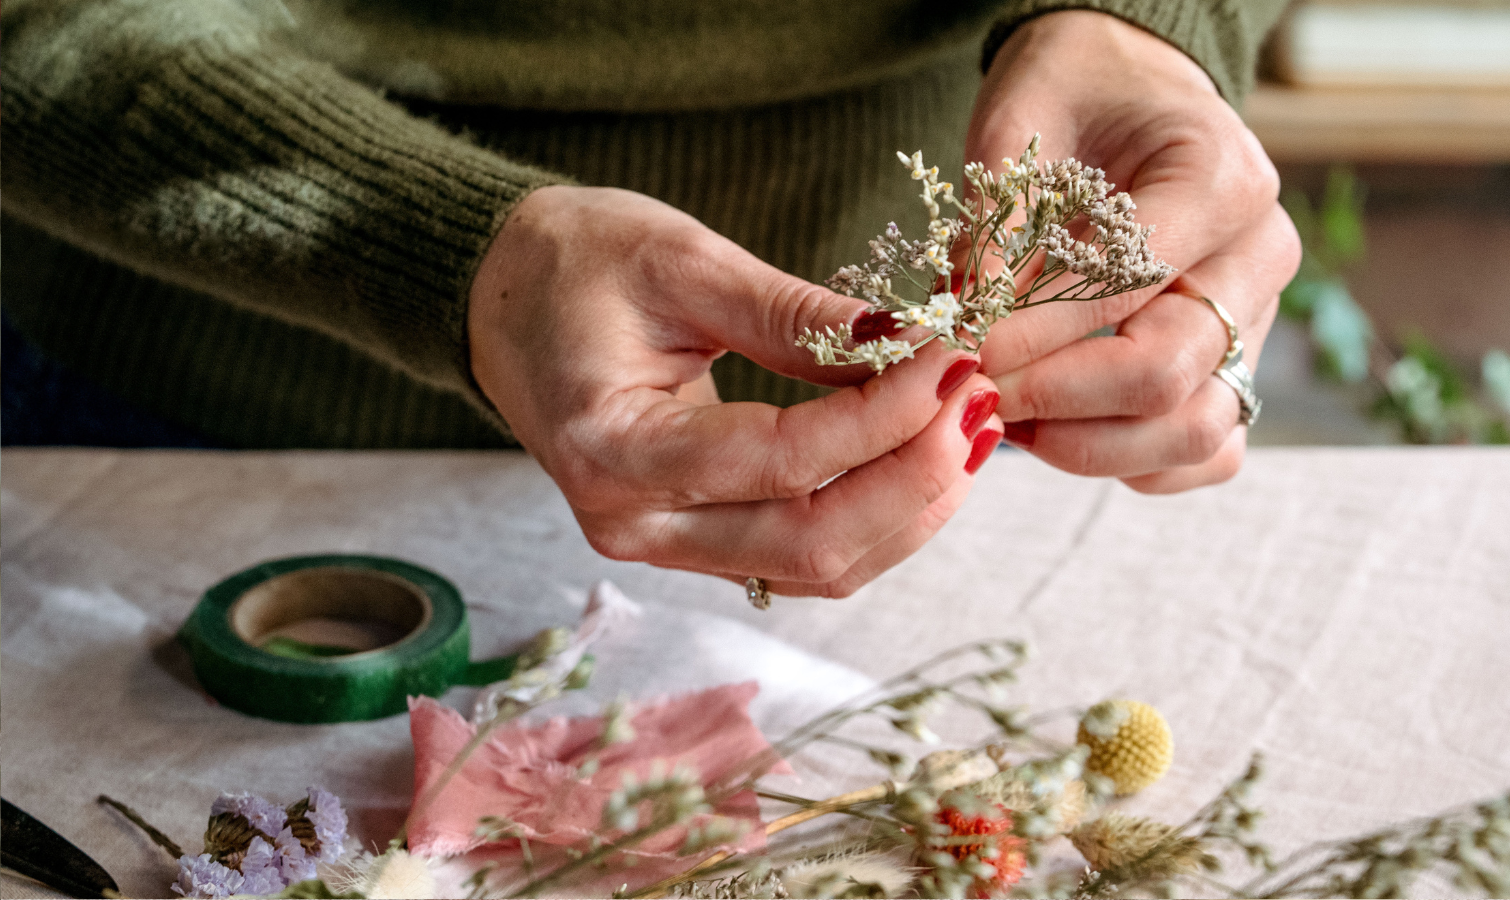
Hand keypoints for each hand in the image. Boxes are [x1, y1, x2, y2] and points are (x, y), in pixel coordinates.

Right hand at [468, 186, 1003, 597]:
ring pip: (816, 565)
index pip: (782, 460)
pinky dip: (875, 516)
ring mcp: (663, 542)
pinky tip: (923, 460)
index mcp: (612, 447)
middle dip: (916, 479)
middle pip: (810, 542)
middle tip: (983, 404)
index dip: (884, 418)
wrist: (502, 300)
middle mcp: (633, 521)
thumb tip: (910, 341)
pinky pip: (802, 555)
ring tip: (971, 431)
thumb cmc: (572, 263)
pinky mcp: (692, 538)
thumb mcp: (680, 259)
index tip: (955, 360)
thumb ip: (793, 312)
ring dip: (909, 508)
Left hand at [966, 10, 1299, 492]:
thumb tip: (960, 324)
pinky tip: (1052, 430)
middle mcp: (1260, 256)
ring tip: (1003, 415)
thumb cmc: (1074, 94)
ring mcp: (1257, 321)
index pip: (1126, 287)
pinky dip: (1128, 461)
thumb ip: (995, 223)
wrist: (1128, 91)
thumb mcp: (1018, 125)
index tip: (959, 346)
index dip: (1032, 332)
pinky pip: (1205, 453)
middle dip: (1051, 397)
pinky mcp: (1238, 368)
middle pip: (1167, 373)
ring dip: (1085, 444)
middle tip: (972, 391)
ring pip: (1196, 431)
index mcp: (1223, 178)